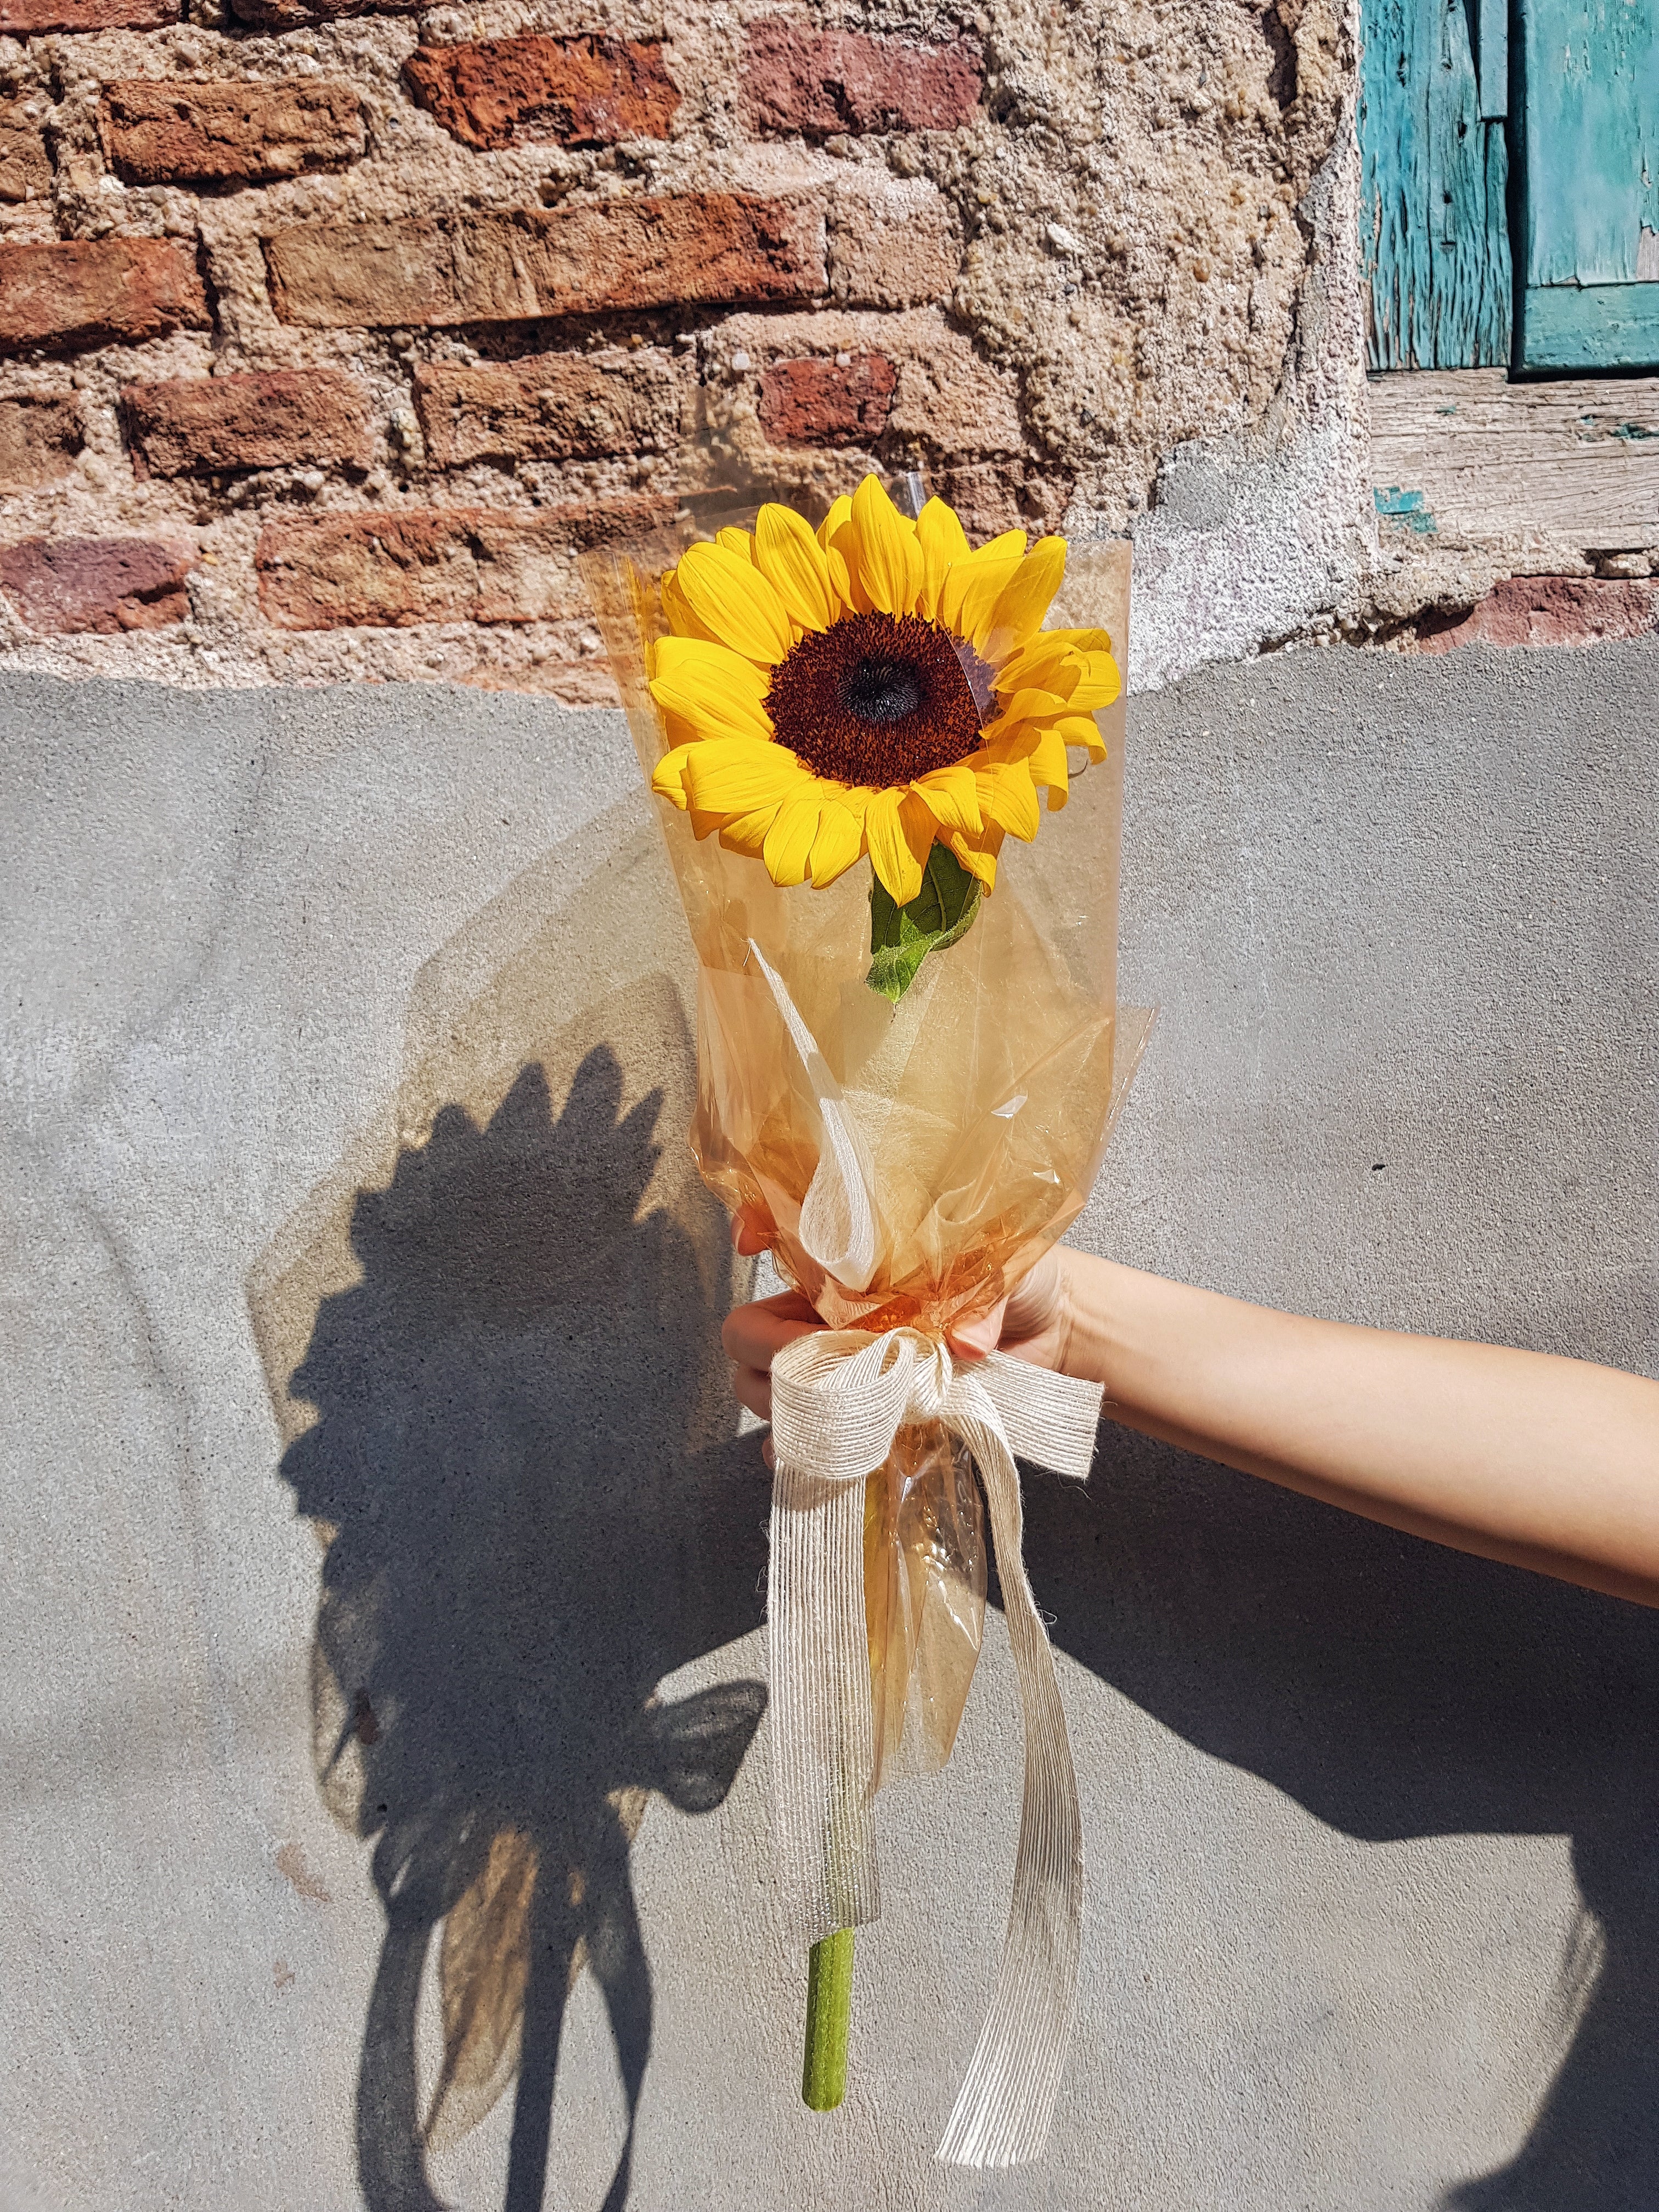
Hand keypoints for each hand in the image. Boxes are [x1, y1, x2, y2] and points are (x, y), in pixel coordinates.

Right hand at [721, 1209, 1075, 1464]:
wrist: (1054, 1334)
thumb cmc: (1019, 1281)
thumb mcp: (1003, 1268)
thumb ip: (980, 1297)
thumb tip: (962, 1344)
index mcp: (851, 1265)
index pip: (776, 1235)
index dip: (753, 1230)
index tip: (751, 1242)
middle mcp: (830, 1315)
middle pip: (748, 1333)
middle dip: (767, 1351)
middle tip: (817, 1363)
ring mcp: (839, 1370)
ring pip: (764, 1389)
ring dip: (786, 1404)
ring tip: (836, 1408)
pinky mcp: (861, 1419)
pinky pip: (804, 1443)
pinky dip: (802, 1453)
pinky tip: (823, 1456)